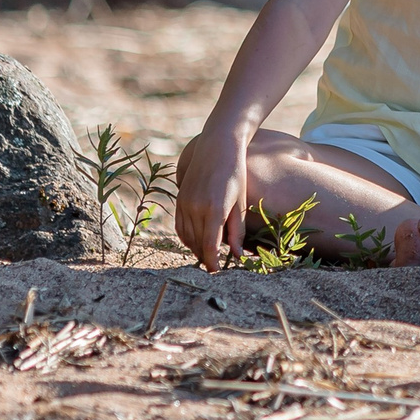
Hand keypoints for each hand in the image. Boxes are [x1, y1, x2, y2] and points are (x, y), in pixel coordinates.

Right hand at [174, 130, 249, 271]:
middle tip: (214, 266)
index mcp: (214, 209)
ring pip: (186, 236)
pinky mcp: (179, 198)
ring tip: (207, 255)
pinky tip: (196, 241)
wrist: (217, 146)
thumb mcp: (240, 202)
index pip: (209, 245)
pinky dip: (186, 237)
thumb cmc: (235, 173)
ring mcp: (184, 202)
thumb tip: (237, 255)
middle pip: (196, 244)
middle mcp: (195, 207)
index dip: (212, 262)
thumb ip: (237, 230)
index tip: (217, 273)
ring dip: (195, 248)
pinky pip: (179, 225)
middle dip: (205, 257)